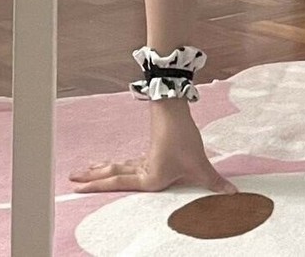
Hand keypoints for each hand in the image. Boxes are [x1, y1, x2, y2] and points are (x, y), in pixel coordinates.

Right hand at [68, 105, 235, 194]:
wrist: (176, 109)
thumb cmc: (183, 137)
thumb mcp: (199, 163)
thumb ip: (214, 182)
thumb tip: (233, 194)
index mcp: (149, 177)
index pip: (118, 183)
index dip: (98, 186)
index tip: (78, 187)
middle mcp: (143, 169)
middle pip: (113, 174)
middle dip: (94, 178)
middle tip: (72, 178)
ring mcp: (146, 157)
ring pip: (120, 165)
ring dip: (103, 169)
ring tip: (86, 170)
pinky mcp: (152, 148)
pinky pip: (130, 161)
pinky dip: (118, 164)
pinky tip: (117, 164)